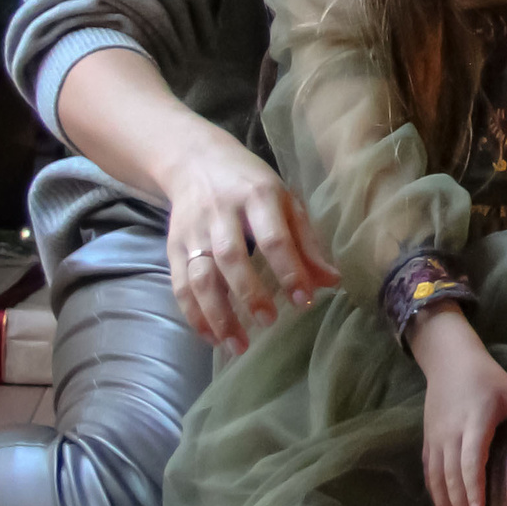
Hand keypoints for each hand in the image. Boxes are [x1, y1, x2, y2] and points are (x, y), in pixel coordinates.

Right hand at [159, 133, 338, 354]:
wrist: (195, 161)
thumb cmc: (250, 185)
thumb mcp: (285, 201)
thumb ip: (307, 242)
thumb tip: (332, 282)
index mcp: (257, 195)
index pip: (274, 237)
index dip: (290, 270)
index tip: (304, 301)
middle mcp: (222, 212)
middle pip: (231, 257)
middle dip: (250, 293)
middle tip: (269, 322)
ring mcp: (194, 230)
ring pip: (201, 276)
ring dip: (218, 314)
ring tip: (238, 344)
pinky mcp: (174, 246)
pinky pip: (180, 285)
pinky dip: (194, 315)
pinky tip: (211, 337)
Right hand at [411, 308, 506, 505]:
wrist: (448, 359)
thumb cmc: (484, 376)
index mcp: (474, 423)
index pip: (470, 459)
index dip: (472, 486)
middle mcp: (451, 435)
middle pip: (452, 476)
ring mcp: (436, 438)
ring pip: (437, 478)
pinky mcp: (428, 440)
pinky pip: (429, 471)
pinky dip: (435, 493)